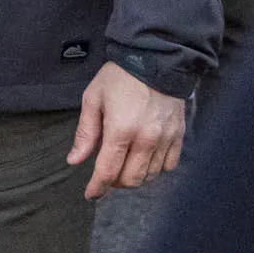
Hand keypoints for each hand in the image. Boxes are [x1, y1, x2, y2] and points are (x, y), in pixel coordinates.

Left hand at [69, 61, 186, 199]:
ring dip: (134, 177)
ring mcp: (165, 139)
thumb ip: (85, 132)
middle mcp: (146, 138)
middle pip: (130, 179)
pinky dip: (155, 169)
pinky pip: (169, 166)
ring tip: (124, 165)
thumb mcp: (94, 98)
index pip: (107, 171)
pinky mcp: (179, 135)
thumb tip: (74, 160)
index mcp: (121, 129)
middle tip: (106, 174)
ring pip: (150, 176)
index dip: (97, 187)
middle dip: (115, 183)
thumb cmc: (119, 77)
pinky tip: (145, 158)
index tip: (90, 194)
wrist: (156, 58)